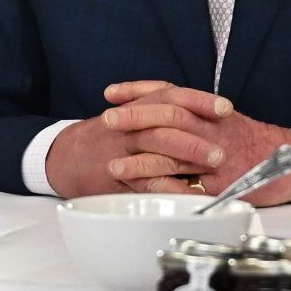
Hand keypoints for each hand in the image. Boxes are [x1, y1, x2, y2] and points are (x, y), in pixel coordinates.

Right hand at [43, 82, 229, 198]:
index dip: (200, 102)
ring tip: (213, 170)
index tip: (226, 109)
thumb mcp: (130, 110)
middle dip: (196, 137)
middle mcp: (129, 125)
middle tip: (221, 151)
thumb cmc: (106, 135)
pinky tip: (191, 193)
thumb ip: (161, 108)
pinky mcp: (118, 176)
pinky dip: (170, 188)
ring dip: (187, 160)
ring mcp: (122, 150)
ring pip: (156, 150)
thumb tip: (205, 113)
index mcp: (137, 106)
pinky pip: (146, 182)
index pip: (171, 96)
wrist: (64, 156)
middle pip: (166, 123)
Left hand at [103, 81, 290, 205]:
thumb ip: (190, 110)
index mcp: (208, 110)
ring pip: (173, 154)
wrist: (290, 161)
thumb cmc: (246, 140)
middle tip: (108, 121)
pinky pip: (186, 186)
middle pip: (169, 117)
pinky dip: (163, 188)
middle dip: (135, 118)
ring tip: (113, 166)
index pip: (168, 93)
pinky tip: (141, 190)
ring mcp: (215, 157)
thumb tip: (149, 106)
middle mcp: (211, 128)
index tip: (110, 94)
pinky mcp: (220, 184)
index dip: (138, 91)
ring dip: (140, 161)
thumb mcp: (219, 117)